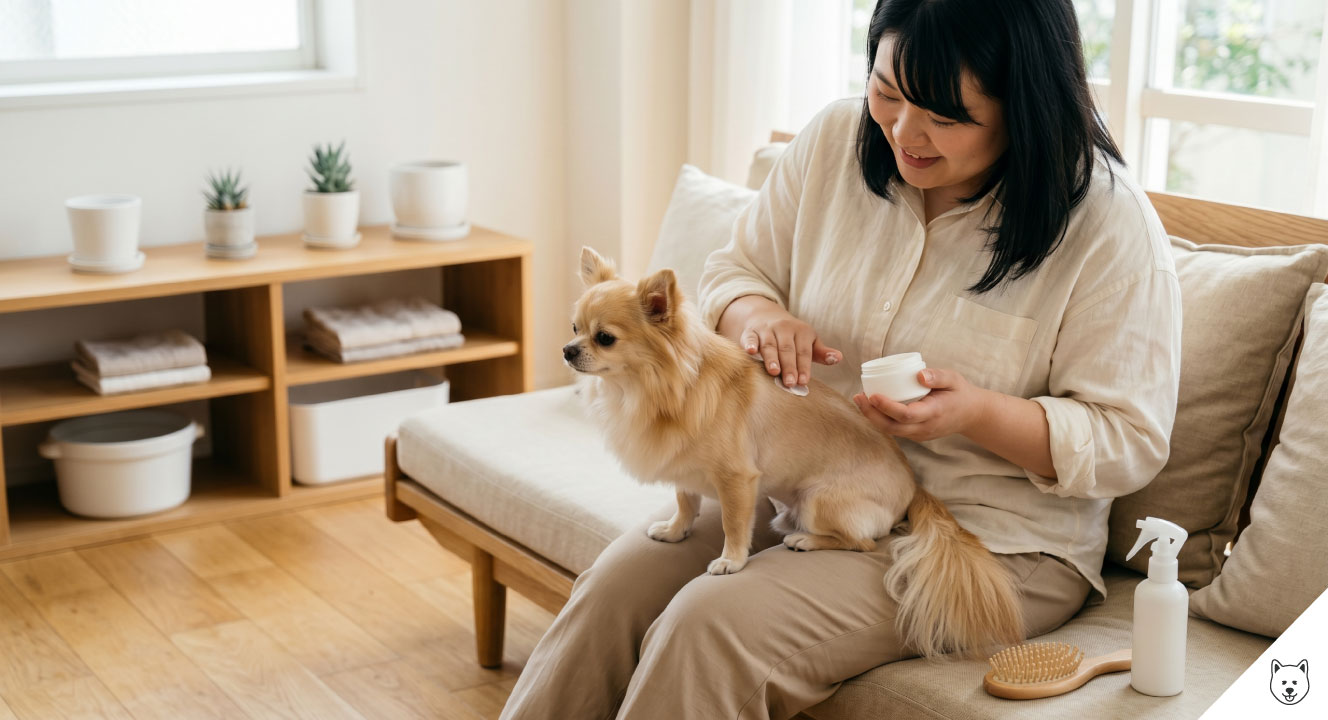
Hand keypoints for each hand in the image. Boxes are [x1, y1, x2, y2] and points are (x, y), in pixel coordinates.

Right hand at [727, 299, 841, 387]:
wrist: (766, 316)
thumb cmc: (792, 337)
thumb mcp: (809, 341)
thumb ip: (822, 353)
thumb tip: (839, 358)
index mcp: (802, 331)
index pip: (804, 351)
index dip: (803, 366)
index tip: (803, 381)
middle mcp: (784, 328)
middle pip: (787, 349)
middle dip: (789, 366)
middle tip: (790, 383)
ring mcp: (766, 329)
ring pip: (769, 345)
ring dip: (771, 358)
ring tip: (774, 372)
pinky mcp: (751, 332)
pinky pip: (750, 338)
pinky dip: (750, 344)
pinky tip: (750, 351)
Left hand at [853, 367, 991, 441]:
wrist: (972, 414)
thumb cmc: (960, 392)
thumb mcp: (954, 379)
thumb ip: (938, 376)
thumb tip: (918, 375)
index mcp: (934, 413)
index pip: (907, 415)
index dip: (887, 406)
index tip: (873, 394)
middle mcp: (925, 428)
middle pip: (892, 427)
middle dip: (871, 414)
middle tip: (858, 396)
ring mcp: (920, 434)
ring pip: (891, 431)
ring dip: (872, 417)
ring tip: (860, 399)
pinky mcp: (915, 435)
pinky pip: (894, 430)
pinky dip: (880, 419)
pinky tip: (870, 406)